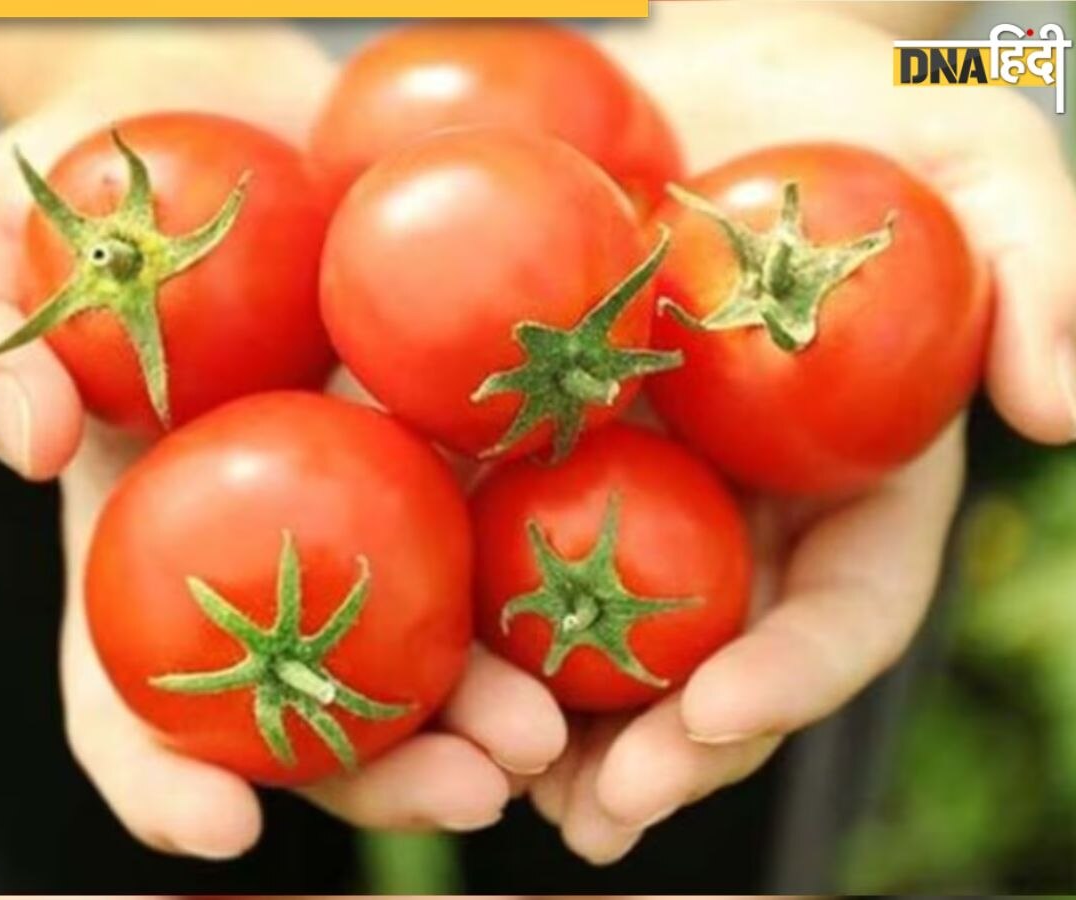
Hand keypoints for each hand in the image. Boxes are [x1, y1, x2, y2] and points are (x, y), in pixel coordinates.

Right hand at [0, 27, 565, 857]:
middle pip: (315, 703)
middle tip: (471, 793)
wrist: (219, 116)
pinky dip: (557, 564)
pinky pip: (508, 505)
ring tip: (552, 739)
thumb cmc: (78, 190)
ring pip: (431, 634)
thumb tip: (26, 437)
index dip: (162, 778)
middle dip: (388, 771)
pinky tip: (618, 603)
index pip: (131, 694)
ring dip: (492, 702)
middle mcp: (266, 550)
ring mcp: (367, 496)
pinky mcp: (453, 427)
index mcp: (143, 544)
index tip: (219, 835)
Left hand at [529, 6, 1075, 863]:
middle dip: (666, 749)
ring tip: (503, 791)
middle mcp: (746, 509)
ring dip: (558, 731)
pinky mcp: (537, 450)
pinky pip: (499, 550)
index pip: (844, 610)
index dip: (796, 676)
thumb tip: (1062, 414)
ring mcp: (640, 489)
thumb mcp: (973, 151)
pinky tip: (431, 679)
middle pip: (715, 660)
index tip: (724, 713)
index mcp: (853, 480)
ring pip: (606, 641)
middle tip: (599, 813)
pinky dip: (473, 626)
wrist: (694, 67)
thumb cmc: (846, 106)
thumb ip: (1037, 268)